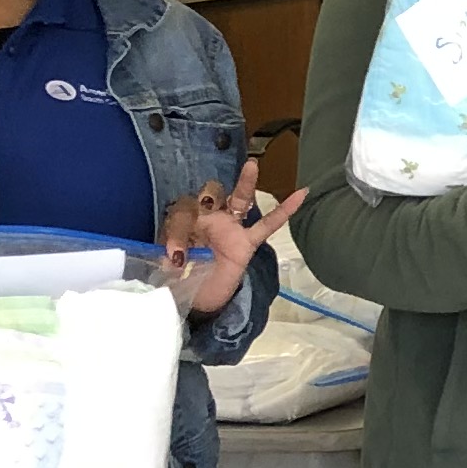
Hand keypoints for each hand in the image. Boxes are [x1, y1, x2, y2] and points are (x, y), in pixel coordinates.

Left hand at [163, 163, 306, 314]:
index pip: (182, 211)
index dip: (177, 230)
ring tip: (251, 166)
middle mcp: (207, 218)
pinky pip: (267, 225)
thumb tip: (177, 257)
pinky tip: (300, 194)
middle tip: (194, 231)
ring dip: (245, 182)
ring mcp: (230, 228)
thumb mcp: (166, 267)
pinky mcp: (246, 243)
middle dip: (199, 207)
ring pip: (238, 199)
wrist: (198, 301)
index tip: (175, 256)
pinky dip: (284, 210)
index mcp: (184, 221)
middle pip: (207, 197)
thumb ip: (169, 258)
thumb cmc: (180, 280)